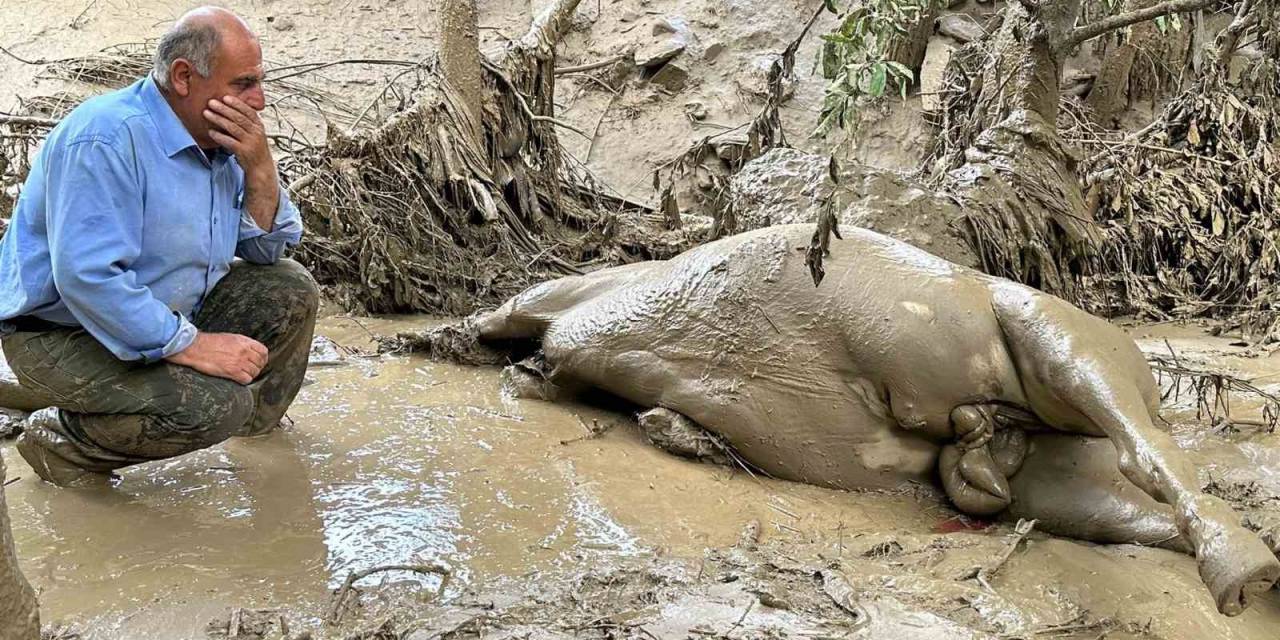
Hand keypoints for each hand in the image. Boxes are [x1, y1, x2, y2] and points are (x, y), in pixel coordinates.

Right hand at [166, 331, 268, 384]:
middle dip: (257, 367)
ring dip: (250, 375)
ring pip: (254, 372)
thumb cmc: (209, 342)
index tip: (259, 362)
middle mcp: (244, 351)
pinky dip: (244, 381)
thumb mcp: (230, 337)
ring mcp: (240, 362)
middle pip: (260, 363)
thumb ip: (243, 344)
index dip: (262, 358)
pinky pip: (246, 380)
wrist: (196, 348)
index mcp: (244, 341)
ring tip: (243, 374)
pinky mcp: (232, 372)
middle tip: (250, 370)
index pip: (264, 351)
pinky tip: (238, 378)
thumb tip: (250, 351)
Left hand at [204, 95, 279, 229]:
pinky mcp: (244, 152)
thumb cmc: (255, 149)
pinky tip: (210, 131)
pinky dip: (219, 136)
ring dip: (218, 119)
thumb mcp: (255, 134)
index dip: (237, 104)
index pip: (248, 112)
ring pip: (233, 128)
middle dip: (224, 109)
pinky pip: (229, 142)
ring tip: (206, 113)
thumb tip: (231, 108)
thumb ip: (247, 123)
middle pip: (239, 118)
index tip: (225, 97)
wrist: (261, 169)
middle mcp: (256, 134)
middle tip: (211, 102)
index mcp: (259, 127)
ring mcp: (251, 143)